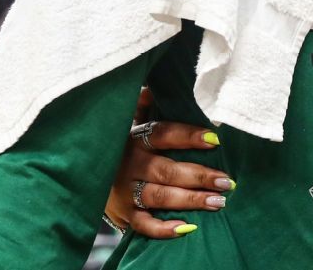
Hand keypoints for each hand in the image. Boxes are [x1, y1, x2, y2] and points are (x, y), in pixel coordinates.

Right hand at [103, 90, 235, 237]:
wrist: (85, 177)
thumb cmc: (120, 145)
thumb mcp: (127, 121)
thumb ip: (143, 104)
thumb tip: (155, 84)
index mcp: (133, 138)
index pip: (163, 134)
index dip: (188, 136)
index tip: (215, 139)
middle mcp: (130, 165)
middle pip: (167, 170)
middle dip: (199, 176)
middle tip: (226, 181)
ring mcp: (126, 191)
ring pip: (160, 197)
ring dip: (191, 200)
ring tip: (219, 202)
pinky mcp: (124, 214)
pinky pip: (144, 225)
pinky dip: (164, 229)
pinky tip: (188, 227)